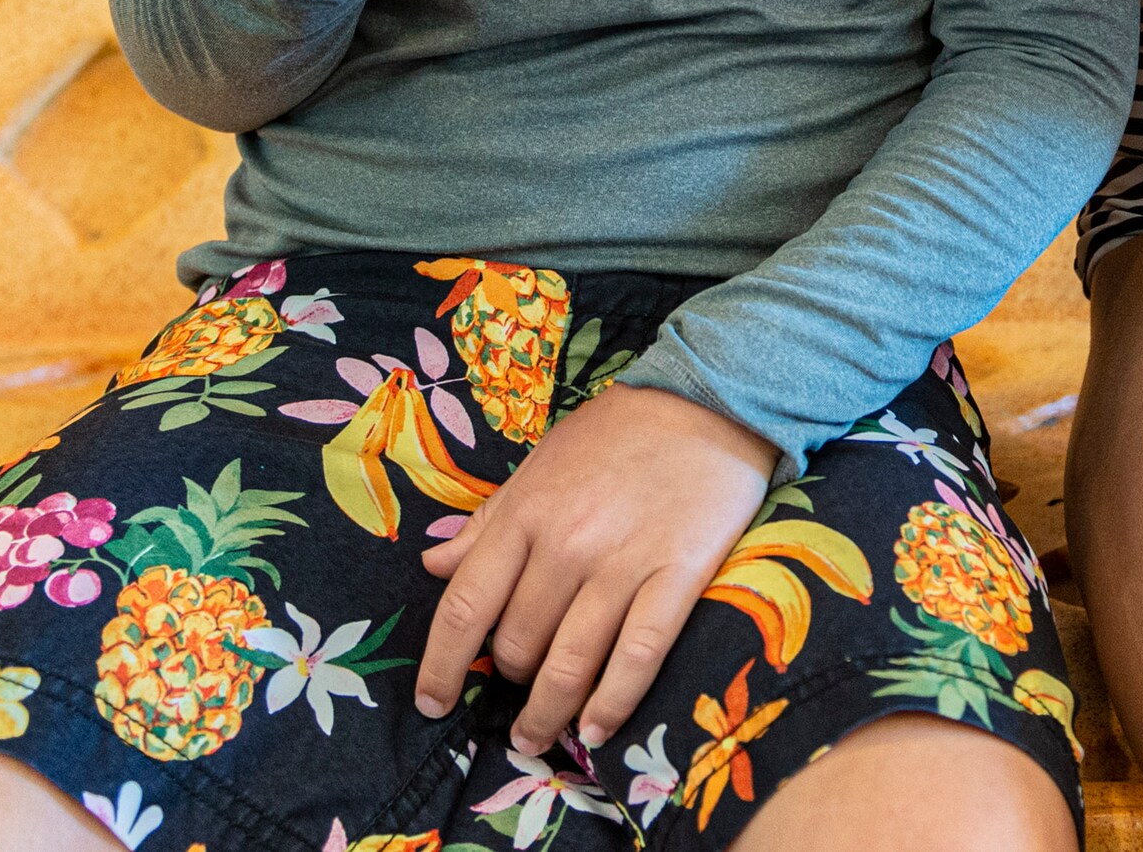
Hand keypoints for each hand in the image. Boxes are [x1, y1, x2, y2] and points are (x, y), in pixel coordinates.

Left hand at [415, 383, 776, 756]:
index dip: (442, 665)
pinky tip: (595, 731)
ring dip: (547, 715)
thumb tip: (434, 566)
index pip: (466, 606)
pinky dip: (612, 705)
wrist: (709, 403)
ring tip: (536, 738)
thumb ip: (488, 522)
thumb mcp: (540, 464)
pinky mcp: (677, 578)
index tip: (433, 702)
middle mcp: (566, 544)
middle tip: (514, 695)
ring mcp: (623, 564)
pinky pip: (637, 657)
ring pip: (569, 664)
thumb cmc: (617, 434)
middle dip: (508, 681)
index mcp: (526, 513)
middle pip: (518, 644)